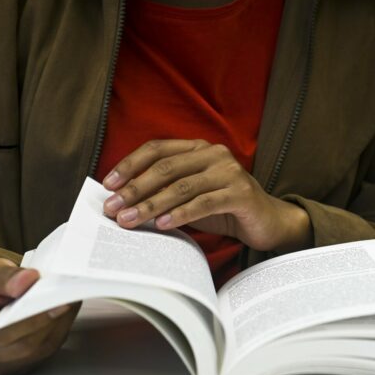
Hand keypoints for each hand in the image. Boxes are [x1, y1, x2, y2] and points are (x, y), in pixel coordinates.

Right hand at [0, 258, 79, 374]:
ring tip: (70, 303)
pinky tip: (63, 315)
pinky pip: (43, 355)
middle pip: (23, 347)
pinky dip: (57, 333)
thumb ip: (5, 276)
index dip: (32, 321)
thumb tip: (27, 281)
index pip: (0, 334)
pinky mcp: (14, 368)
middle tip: (71, 300)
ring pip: (38, 353)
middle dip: (51, 323)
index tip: (58, 305)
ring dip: (59, 328)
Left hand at [102, 139, 311, 252]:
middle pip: (165, 168)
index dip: (130, 165)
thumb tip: (123, 200)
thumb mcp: (190, 195)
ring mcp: (229, 172)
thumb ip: (164, 190)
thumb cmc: (222, 208)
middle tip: (113, 209)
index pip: (156, 150)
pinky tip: (163, 226)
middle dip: (135, 190)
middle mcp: (213, 154)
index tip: (108, 185)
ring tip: (131, 221)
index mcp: (197, 148)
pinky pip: (204, 203)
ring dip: (152, 205)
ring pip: (182, 186)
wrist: (266, 222)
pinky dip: (181, 214)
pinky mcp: (241, 193)